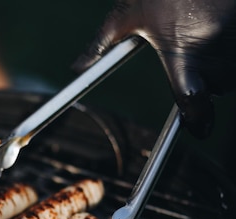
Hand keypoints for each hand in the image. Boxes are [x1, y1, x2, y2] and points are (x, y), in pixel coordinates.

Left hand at [73, 0, 235, 138]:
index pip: (193, 100)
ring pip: (231, 71)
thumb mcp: (128, 12)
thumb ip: (101, 42)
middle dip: (205, 76)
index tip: (198, 128)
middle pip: (217, 86)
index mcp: (183, 53)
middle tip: (191, 45)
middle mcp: (215, 51)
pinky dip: (231, 49)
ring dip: (219, 62)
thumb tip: (77, 66)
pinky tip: (220, 25)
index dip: (197, 119)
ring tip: (204, 29)